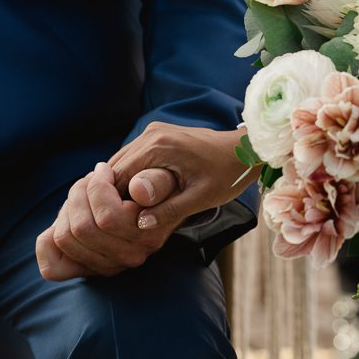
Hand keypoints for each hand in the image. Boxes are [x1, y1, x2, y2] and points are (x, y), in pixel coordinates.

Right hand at [35, 124, 248, 280]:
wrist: (245, 150)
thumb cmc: (228, 174)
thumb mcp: (202, 198)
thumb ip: (170, 211)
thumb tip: (140, 225)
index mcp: (158, 146)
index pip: (116, 178)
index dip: (113, 204)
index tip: (117, 225)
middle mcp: (151, 134)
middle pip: (113, 170)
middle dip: (113, 196)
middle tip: (119, 223)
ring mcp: (153, 132)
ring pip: (120, 164)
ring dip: (120, 188)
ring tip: (127, 213)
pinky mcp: (157, 136)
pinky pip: (132, 159)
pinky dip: (130, 178)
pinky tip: (137, 199)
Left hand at [36, 163, 166, 280]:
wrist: (157, 203)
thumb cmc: (157, 185)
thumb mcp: (165, 176)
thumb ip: (157, 182)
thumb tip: (139, 192)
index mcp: (149, 236)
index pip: (107, 217)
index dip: (98, 186)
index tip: (105, 170)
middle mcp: (131, 257)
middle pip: (81, 227)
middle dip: (79, 193)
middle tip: (90, 179)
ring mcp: (109, 266)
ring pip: (65, 239)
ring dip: (66, 208)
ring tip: (81, 194)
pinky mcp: (89, 271)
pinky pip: (52, 268)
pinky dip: (47, 241)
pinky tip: (64, 219)